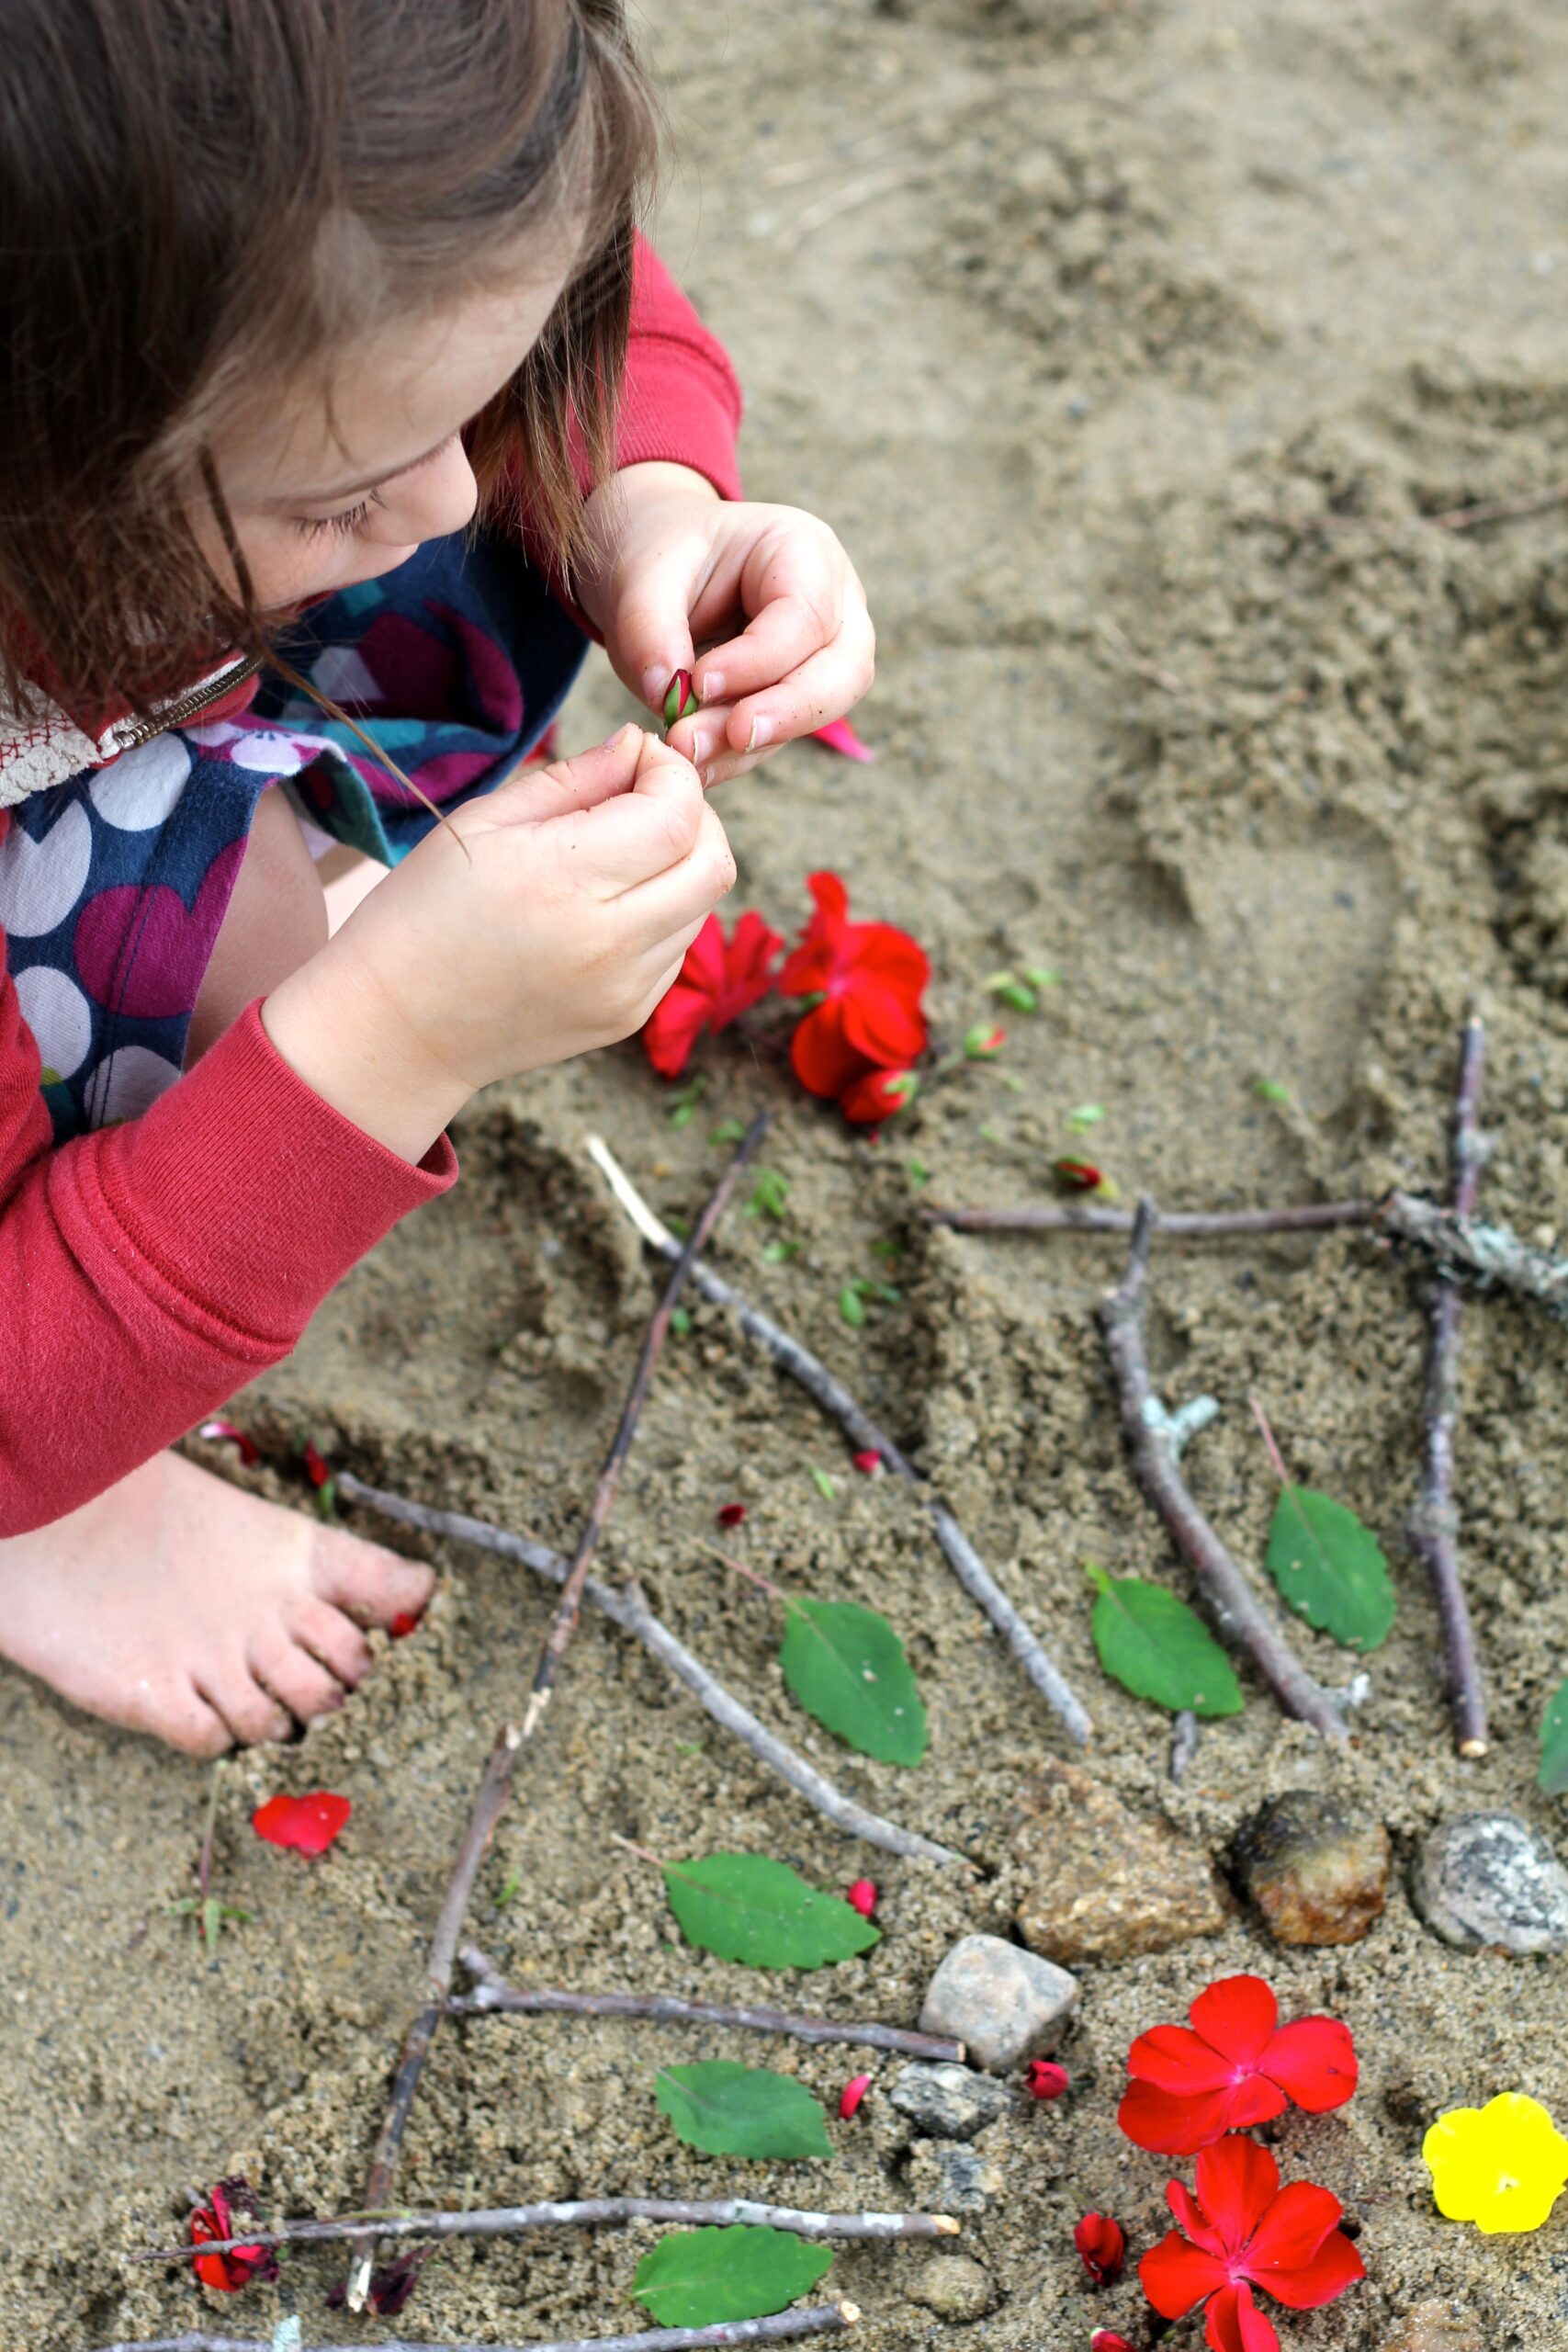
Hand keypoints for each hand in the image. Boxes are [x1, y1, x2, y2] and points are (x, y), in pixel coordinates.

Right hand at [262, 726, 734, 1159]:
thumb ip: (576, 778)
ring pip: (704, 905)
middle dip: (695, 814)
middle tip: (647, 799)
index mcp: (565, 879)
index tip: (640, 758)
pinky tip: (607, 906)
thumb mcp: (485, 822)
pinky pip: (678, 947)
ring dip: (681, 864)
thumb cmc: (426, 909)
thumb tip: (641, 744)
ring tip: (620, 853)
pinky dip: (664, 912)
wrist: (400, 1025)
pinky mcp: (628, 1016)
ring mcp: (626, 988)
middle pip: (715, 862)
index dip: (673, 771)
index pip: (677, 812)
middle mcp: (610, 941)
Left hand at [577, 462, 875, 787]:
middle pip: (843, 672)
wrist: (658, 575)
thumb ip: (650, 628)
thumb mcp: (643, 576)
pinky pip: (780, 735)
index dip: (758, 659)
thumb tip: (667, 697)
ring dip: (754, 742)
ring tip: (689, 751)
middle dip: (787, 712)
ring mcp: (825, 655)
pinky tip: (697, 763)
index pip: (805, 615)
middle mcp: (834, 604)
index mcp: (804, 550)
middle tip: (730, 736)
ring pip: (818, 712)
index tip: (699, 683)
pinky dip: (737, 755)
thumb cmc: (662, 558)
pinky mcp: (797, 699)